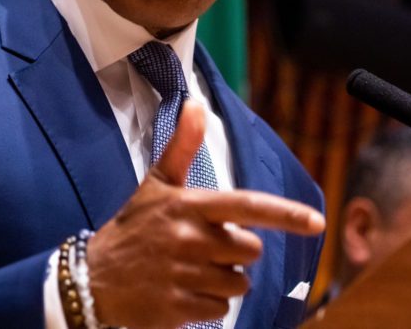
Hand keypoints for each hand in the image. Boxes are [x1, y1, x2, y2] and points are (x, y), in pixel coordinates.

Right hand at [86, 103, 324, 328]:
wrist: (94, 278)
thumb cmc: (134, 227)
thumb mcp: (156, 183)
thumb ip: (183, 146)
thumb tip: (196, 103)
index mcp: (189, 206)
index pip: (246, 206)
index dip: (285, 214)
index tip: (316, 221)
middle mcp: (189, 239)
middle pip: (250, 250)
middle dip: (236, 250)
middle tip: (202, 246)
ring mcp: (184, 276)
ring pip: (239, 282)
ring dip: (223, 279)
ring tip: (191, 269)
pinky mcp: (180, 308)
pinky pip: (221, 309)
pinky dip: (209, 304)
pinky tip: (183, 291)